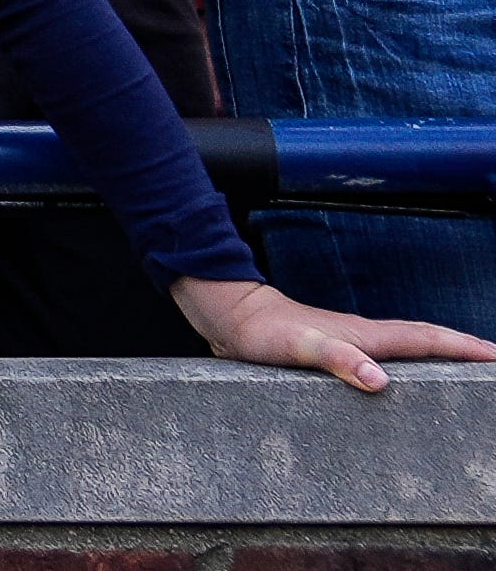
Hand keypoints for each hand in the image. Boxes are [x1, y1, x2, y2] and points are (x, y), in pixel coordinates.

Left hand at [172, 272, 488, 388]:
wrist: (230, 315)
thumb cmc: (262, 331)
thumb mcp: (299, 347)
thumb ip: (337, 359)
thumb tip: (379, 381)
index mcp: (367, 335)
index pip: (428, 340)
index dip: (465, 347)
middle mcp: (365, 337)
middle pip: (426, 341)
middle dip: (465, 349)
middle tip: (494, 363)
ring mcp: (351, 343)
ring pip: (407, 349)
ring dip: (439, 357)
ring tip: (465, 373)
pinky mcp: (334, 353)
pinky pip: (383, 359)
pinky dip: (404, 367)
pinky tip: (401, 383)